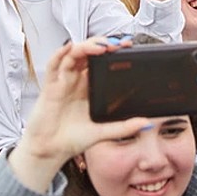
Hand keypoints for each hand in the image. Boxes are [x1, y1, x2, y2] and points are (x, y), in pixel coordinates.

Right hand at [12, 39, 150, 186]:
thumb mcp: (102, 132)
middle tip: (118, 44)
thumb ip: (123, 128)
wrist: (50, 151)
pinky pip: (54, 65)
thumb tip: (146, 123)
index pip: (102, 63)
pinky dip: (60, 53)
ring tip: (101, 46)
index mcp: (89, 88)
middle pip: (89, 54)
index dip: (113, 53)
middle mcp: (77, 80)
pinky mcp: (50, 86)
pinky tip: (69, 47)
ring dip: (87, 46)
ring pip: (73, 54)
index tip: (128, 47)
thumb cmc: (72, 139)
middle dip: (102, 44)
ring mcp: (63, 81)